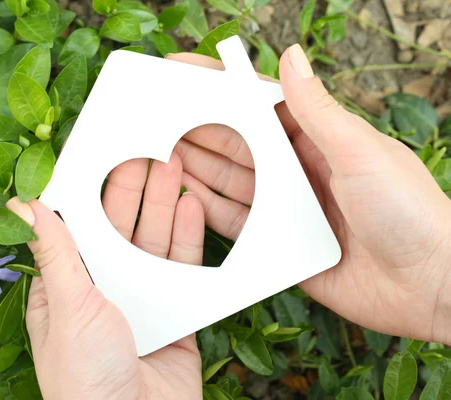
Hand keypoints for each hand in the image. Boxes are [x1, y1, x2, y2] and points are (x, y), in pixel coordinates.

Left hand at [6, 153, 203, 398]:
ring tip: (172, 165)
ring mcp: (140, 300)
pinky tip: (190, 208)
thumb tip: (21, 205)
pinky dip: (186, 238)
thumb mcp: (65, 306)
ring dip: (161, 205)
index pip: (76, 227)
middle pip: (118, 229)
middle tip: (144, 148)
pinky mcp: (175, 313)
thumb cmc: (84, 378)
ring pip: (152, 243)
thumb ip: (53, 252)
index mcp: (66, 287)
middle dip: (130, 189)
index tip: (100, 154)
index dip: (88, 190)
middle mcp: (102, 289)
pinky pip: (181, 269)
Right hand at [167, 45, 450, 345]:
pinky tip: (185, 196)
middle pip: (239, 142)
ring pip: (232, 181)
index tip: (182, 72)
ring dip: (198, 166)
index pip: (260, 104)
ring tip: (158, 151)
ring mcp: (289, 209)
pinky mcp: (282, 246)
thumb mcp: (359, 150)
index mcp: (320, 140)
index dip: (220, 87)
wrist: (429, 285)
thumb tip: (290, 56)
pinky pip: (239, 223)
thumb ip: (317, 110)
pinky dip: (212, 209)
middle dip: (198, 126)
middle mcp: (300, 171)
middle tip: (154, 115)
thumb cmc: (408, 211)